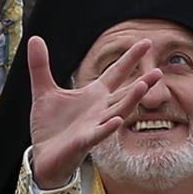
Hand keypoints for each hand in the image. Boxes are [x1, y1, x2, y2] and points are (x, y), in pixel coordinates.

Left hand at [28, 36, 161, 188]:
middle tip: (158, 71)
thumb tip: (34, 38)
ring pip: (117, 111)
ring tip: (143, 86)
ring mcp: (94, 125)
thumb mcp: (43, 91)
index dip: (129, 58)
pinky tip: (117, 120)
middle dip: (141, 83)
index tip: (146, 42)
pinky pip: (98, 133)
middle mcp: (99, 109)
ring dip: (130, 100)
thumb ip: (40, 65)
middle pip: (124, 93)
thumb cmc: (49, 125)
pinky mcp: (84, 141)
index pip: (116, 73)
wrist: (42, 155)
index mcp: (93, 95)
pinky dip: (107, 127)